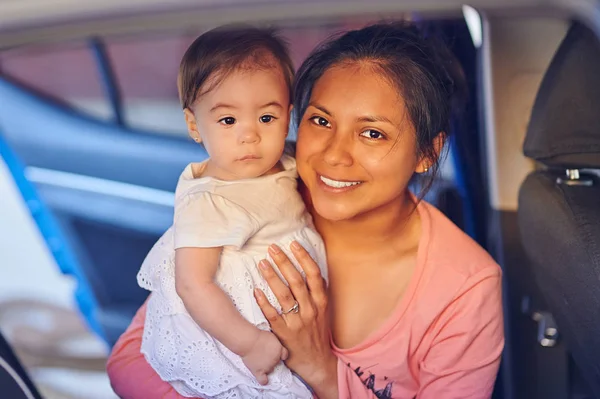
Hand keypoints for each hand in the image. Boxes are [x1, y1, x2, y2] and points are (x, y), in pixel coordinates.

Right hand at [241, 330, 287, 384]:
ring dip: (266, 366)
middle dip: (271, 359)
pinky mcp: (259, 371)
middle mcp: (276, 359)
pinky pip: (263, 380)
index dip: (281, 354)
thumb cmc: (258, 336)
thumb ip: (274, 343)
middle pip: (276, 362)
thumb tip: (272, 346)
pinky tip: (264, 379)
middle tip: (263, 353)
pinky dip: (264, 380)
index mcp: (279, 350)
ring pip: (270, 369)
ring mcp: (268, 367)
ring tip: (258, 360)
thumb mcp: (271, 335)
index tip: (277, 353)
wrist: (249, 341)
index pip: (284, 355)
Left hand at [254, 242, 338, 397]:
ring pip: (284, 295)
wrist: (317, 363)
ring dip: (272, 277)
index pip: (314, 274)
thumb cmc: (318, 334)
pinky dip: (264, 302)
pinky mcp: (285, 334)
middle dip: (284, 262)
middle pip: (296, 281)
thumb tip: (310, 269)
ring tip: (262, 263)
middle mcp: (311, 310)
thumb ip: (317, 292)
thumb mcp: (323, 311)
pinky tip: (255, 290)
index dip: (304, 257)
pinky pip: (273, 316)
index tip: (293, 243)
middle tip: (272, 248)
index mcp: (321, 302)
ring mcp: (297, 322)